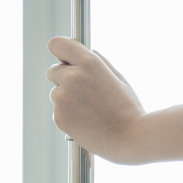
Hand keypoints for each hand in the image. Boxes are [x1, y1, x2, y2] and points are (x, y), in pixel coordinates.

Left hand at [46, 37, 144, 163]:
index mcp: (89, 63)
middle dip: (63, 78)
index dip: (60, 51)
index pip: (57, 44)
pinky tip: (86, 120)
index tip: (64, 58)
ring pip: (55, 93)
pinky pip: (57, 110)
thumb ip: (100, 63)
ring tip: (89, 109)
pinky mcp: (59, 116)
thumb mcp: (118, 79)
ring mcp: (63, 97)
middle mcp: (72, 77)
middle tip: (83, 91)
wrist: (129, 137)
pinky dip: (67, 115)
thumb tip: (89, 52)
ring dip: (66, 98)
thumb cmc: (128, 108)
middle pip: (53, 71)